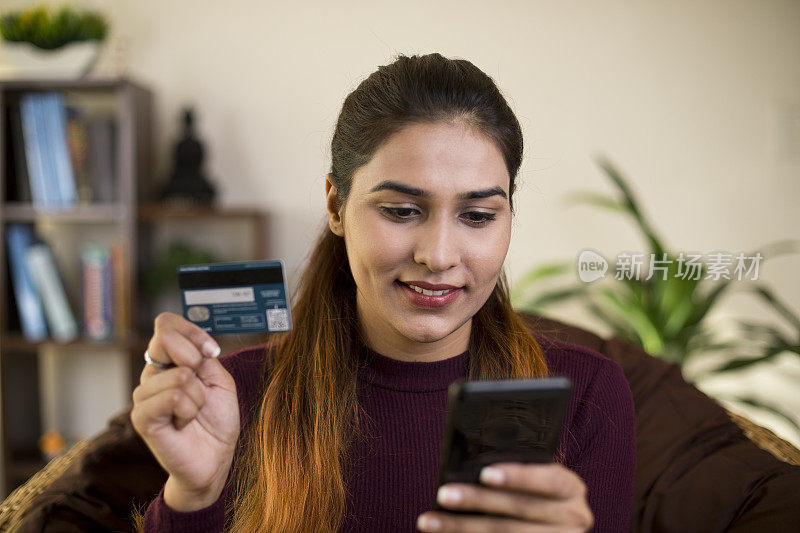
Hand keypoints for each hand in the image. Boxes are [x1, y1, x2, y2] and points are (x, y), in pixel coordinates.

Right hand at [130, 312, 239, 509]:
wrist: (215, 458)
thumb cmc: (217, 419)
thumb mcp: (220, 380)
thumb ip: (204, 357)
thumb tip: (195, 347)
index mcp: (169, 360)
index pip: (165, 324)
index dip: (192, 331)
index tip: (211, 351)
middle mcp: (152, 373)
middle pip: (164, 339)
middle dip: (195, 359)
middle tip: (202, 386)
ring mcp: (144, 395)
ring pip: (179, 375)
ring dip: (199, 396)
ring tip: (193, 413)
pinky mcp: (142, 417)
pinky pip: (172, 397)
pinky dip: (189, 410)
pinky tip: (183, 423)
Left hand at [417, 462, 593, 531]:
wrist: (550, 528)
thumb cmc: (535, 492)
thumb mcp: (536, 479)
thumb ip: (517, 468)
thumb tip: (472, 462)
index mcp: (571, 489)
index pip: (549, 480)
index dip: (519, 477)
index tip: (485, 474)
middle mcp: (573, 518)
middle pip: (520, 510)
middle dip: (478, 501)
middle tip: (444, 494)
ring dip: (462, 527)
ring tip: (429, 520)